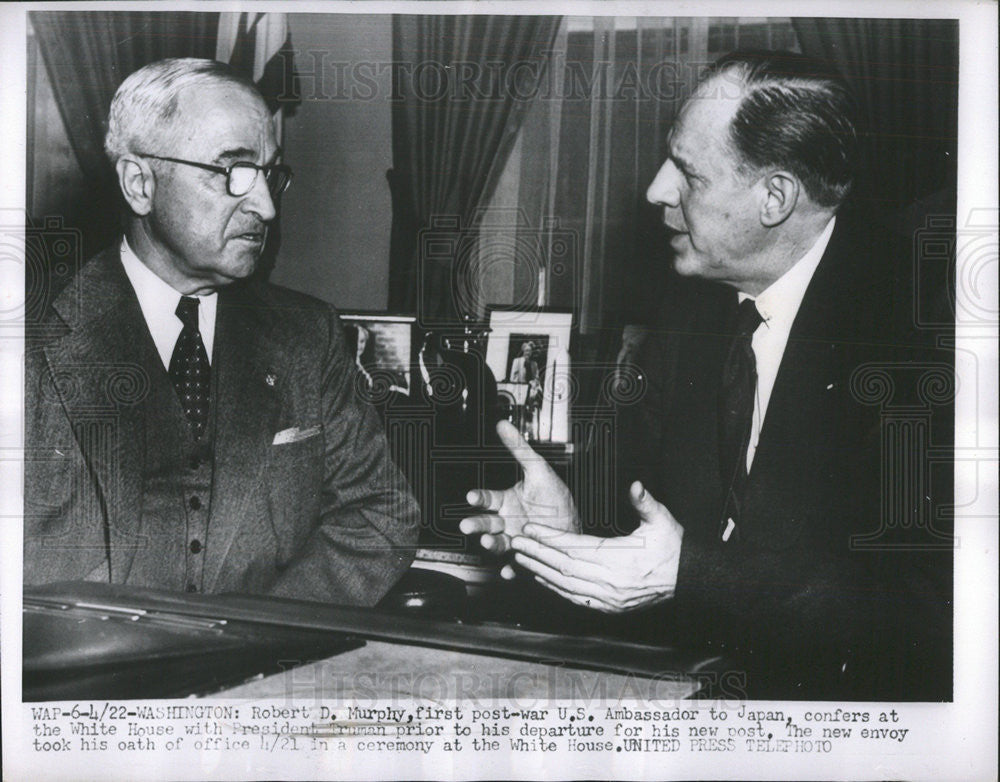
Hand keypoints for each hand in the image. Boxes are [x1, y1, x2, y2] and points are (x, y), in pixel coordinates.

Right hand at [460, 420, 579, 577]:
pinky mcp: (525, 558)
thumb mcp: (538, 469)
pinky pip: (515, 567)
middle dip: (475, 524)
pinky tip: (509, 571)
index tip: (471, 496)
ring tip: (489, 543)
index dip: (478, 498)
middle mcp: (506, 522)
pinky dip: (511, 570)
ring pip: (496, 544)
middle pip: (485, 523)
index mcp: (506, 502)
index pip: (486, 499)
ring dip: (490, 545)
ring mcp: (514, 541)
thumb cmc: (556, 498)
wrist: (573, 525)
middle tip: (467, 526)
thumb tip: (502, 424)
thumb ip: (518, 448)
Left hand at [509, 481, 682, 612]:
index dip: (551, 538)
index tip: (531, 529)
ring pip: (566, 585)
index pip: (576, 547)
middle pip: (564, 567)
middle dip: (537, 554)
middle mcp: (611, 582)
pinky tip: (541, 578)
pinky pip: (574, 598)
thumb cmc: (672, 547)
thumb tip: (634, 486)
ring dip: (540, 572)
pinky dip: (555, 588)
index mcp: (621, 560)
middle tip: (515, 543)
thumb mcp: (662, 520)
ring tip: (520, 559)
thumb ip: (644, 502)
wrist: (686, 579)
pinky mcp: (608, 607)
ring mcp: (609, 598)